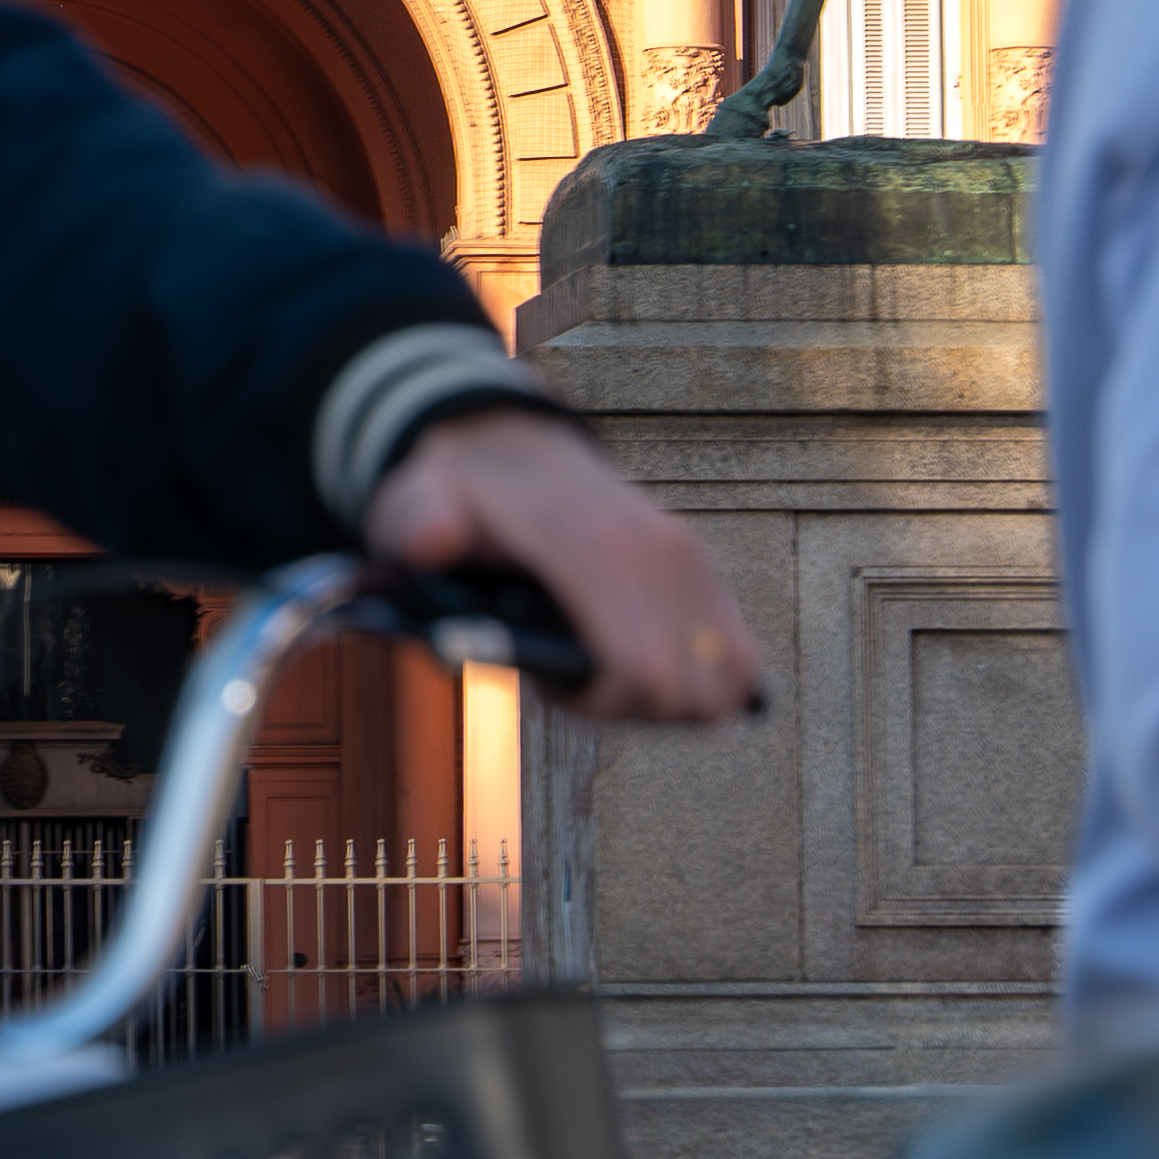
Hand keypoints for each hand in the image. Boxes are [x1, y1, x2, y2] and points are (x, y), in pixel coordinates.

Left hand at [364, 406, 763, 723]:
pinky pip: (741, 660)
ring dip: (664, 700)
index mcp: (594, 544)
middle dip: (626, 710)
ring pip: (722, 686)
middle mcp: (659, 548)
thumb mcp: (417, 502)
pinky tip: (645, 656)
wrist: (509, 448)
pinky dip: (702, 680)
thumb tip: (429, 542)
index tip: (550, 683)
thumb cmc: (461, 494)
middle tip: (570, 672)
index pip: (639, 674)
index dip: (598, 707)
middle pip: (684, 694)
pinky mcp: (706, 568)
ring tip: (603, 661)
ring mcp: (691, 558)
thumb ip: (417, 522)